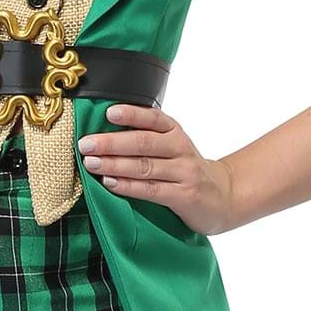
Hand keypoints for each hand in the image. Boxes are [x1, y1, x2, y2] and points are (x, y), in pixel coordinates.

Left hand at [77, 103, 239, 234]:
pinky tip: (110, 183)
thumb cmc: (186, 170)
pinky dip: (128, 186)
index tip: (109, 112)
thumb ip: (146, 139)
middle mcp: (181, 149)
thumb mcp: (172, 148)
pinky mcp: (184, 196)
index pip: (154, 118)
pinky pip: (151, 189)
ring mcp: (184, 173)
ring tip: (91, 163)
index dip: (132, 114)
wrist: (224, 198)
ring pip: (145, 166)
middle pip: (144, 142)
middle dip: (112, 142)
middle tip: (86, 144)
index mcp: (175, 132)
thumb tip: (103, 132)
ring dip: (115, 164)